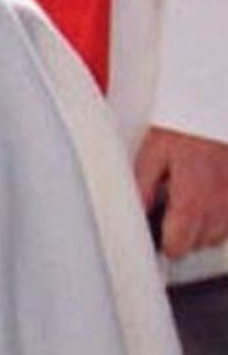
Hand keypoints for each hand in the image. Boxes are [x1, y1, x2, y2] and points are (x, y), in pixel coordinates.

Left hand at [137, 126, 227, 258]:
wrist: (215, 107)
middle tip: (169, 212)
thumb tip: (135, 216)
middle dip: (182, 235)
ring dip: (203, 228)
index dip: (162, 244)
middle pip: (199, 244)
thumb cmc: (187, 127)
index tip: (155, 235)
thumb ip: (142, 189)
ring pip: (219, 235)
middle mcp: (220, 205)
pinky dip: (221, 217)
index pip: (178, 247)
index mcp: (192, 201)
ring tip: (189, 204)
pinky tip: (208, 200)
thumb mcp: (152, 154)